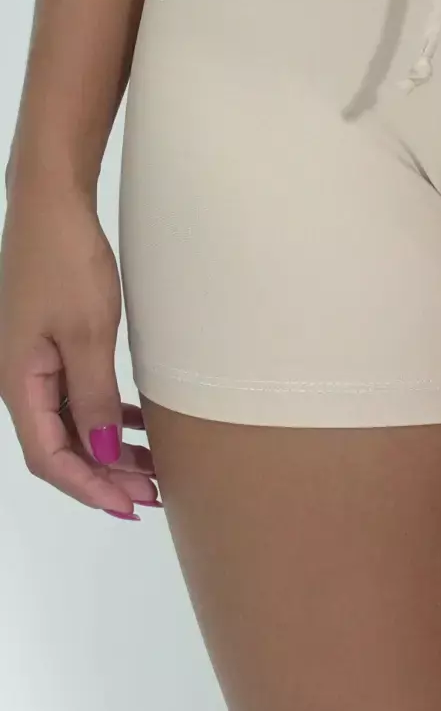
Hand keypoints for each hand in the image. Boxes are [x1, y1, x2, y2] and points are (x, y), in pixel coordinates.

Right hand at [0, 182, 159, 519]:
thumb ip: (93, 394)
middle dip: (104, 476)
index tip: (129, 506)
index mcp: (20, 382)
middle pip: (60, 446)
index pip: (49, 457)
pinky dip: (104, 414)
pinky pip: (76, 394)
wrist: (52, 204)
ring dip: (107, 449)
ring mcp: (34, 360)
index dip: (89, 488)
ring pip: (71, 422)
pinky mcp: (51, 342)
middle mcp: (21, 378)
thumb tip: (100, 450)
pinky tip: (135, 424)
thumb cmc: (67, 262)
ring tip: (151, 469)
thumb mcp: (88, 332)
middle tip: (152, 495)